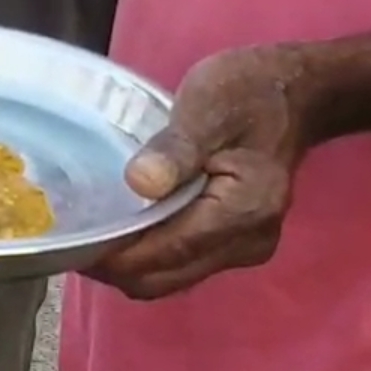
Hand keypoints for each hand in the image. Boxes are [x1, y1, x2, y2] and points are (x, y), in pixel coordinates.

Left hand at [84, 45, 312, 299]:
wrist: (298, 94)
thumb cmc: (251, 91)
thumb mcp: (210, 105)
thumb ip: (176, 148)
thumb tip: (138, 183)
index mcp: (242, 212)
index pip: (165, 254)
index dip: (115, 256)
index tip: (72, 239)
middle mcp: (247, 243)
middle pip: (165, 279)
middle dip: (115, 267)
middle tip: (73, 236)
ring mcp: (245, 248)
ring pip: (172, 277)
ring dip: (131, 264)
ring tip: (93, 232)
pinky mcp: (237, 243)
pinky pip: (183, 264)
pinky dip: (150, 255)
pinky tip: (126, 227)